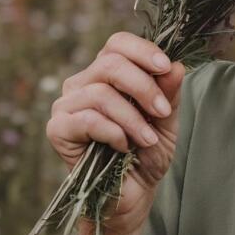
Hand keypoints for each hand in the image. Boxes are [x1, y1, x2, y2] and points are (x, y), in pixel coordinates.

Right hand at [46, 31, 185, 234]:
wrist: (133, 192)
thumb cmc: (149, 149)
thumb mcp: (167, 117)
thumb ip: (170, 91)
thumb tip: (176, 66)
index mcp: (108, 71)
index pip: (118, 43)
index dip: (143, 50)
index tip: (166, 67)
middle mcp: (84, 82)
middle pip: (110, 63)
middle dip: (144, 87)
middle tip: (163, 111)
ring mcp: (67, 104)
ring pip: (101, 92)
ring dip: (132, 117)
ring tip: (148, 138)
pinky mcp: (58, 129)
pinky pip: (87, 119)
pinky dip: (113, 132)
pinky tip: (123, 146)